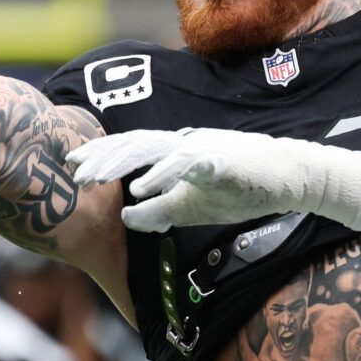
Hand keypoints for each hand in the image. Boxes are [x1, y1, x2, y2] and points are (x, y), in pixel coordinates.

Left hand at [67, 128, 360, 233]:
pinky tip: (141, 188)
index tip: (72, 166)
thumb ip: (158, 210)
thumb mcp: (191, 207)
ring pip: (153, 149)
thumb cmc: (240, 190)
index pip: (131, 149)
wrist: (288, 181)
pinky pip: (186, 164)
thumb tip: (125, 216)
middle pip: (134, 144)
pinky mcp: (222, 159)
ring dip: (121, 163)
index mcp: (175, 152)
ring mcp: (202, 148)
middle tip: (73, 170)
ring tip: (95, 177)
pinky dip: (161, 175)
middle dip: (101, 157)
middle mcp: (184, 144)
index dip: (101, 155)